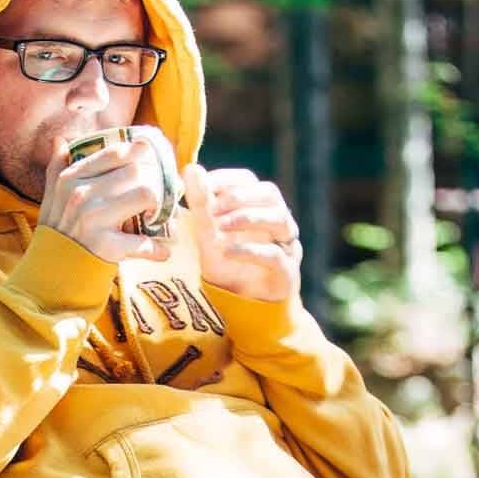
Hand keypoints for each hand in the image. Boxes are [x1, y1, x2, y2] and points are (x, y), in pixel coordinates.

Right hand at [39, 136, 171, 264]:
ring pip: (146, 195)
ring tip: (158, 217)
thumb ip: (57, 167)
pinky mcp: (105, 247)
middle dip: (157, 181)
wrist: (50, 274)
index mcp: (71, 178)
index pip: (116, 153)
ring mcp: (94, 219)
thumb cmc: (56, 233)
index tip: (154, 161)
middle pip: (136, 171)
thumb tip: (60, 140)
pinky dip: (158, 249)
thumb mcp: (52, 198)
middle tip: (164, 192)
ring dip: (160, 207)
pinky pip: (143, 242)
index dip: (141, 153)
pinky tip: (163, 251)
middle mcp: (81, 194)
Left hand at [183, 164, 301, 300]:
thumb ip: (201, 205)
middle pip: (270, 194)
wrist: (244, 309)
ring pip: (280, 219)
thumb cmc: (228, 267)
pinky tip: (227, 252)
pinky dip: (250, 251)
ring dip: (248, 218)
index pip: (250, 181)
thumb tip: (190, 169)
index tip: (203, 187)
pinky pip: (275, 255)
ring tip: (220, 227)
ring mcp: (287, 246)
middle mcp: (278, 223)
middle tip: (211, 208)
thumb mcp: (208, 236)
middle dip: (239, 197)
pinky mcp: (288, 272)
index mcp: (260, 209)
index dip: (227, 180)